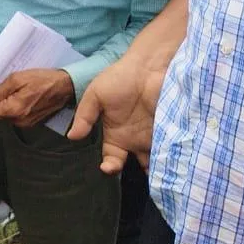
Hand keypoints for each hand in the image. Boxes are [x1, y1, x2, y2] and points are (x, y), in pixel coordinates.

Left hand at [0, 68, 73, 127]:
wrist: (65, 87)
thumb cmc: (42, 80)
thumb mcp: (16, 79)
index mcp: (12, 110)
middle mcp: (17, 121)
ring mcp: (24, 123)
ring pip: (2, 116)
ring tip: (8, 90)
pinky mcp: (30, 122)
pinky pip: (12, 116)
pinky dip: (9, 107)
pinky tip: (16, 96)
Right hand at [68, 54, 165, 174]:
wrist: (149, 66)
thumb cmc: (119, 78)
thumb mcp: (96, 94)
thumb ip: (84, 115)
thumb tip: (71, 137)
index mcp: (116, 134)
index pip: (112, 159)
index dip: (110, 167)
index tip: (109, 167)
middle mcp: (135, 140)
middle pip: (137, 166)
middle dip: (139, 175)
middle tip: (137, 175)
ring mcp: (155, 138)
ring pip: (157, 163)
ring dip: (158, 172)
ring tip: (158, 177)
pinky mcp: (172, 133)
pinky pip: (172, 152)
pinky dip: (172, 161)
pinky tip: (171, 165)